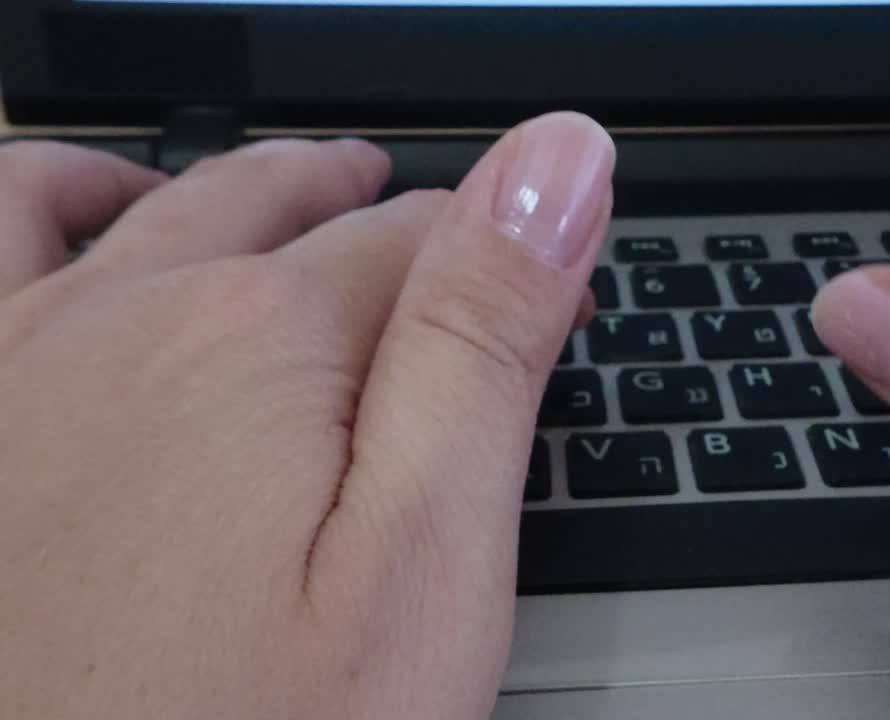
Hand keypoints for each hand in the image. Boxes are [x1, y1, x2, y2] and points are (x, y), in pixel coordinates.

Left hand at [0, 113, 613, 717]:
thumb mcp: (420, 564)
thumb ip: (482, 342)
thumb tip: (556, 164)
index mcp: (266, 343)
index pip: (423, 248)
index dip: (501, 263)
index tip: (543, 287)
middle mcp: (126, 317)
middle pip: (292, 214)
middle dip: (390, 216)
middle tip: (452, 240)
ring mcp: (17, 357)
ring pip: (152, 204)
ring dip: (248, 183)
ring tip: (308, 192)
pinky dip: (57, 197)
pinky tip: (98, 212)